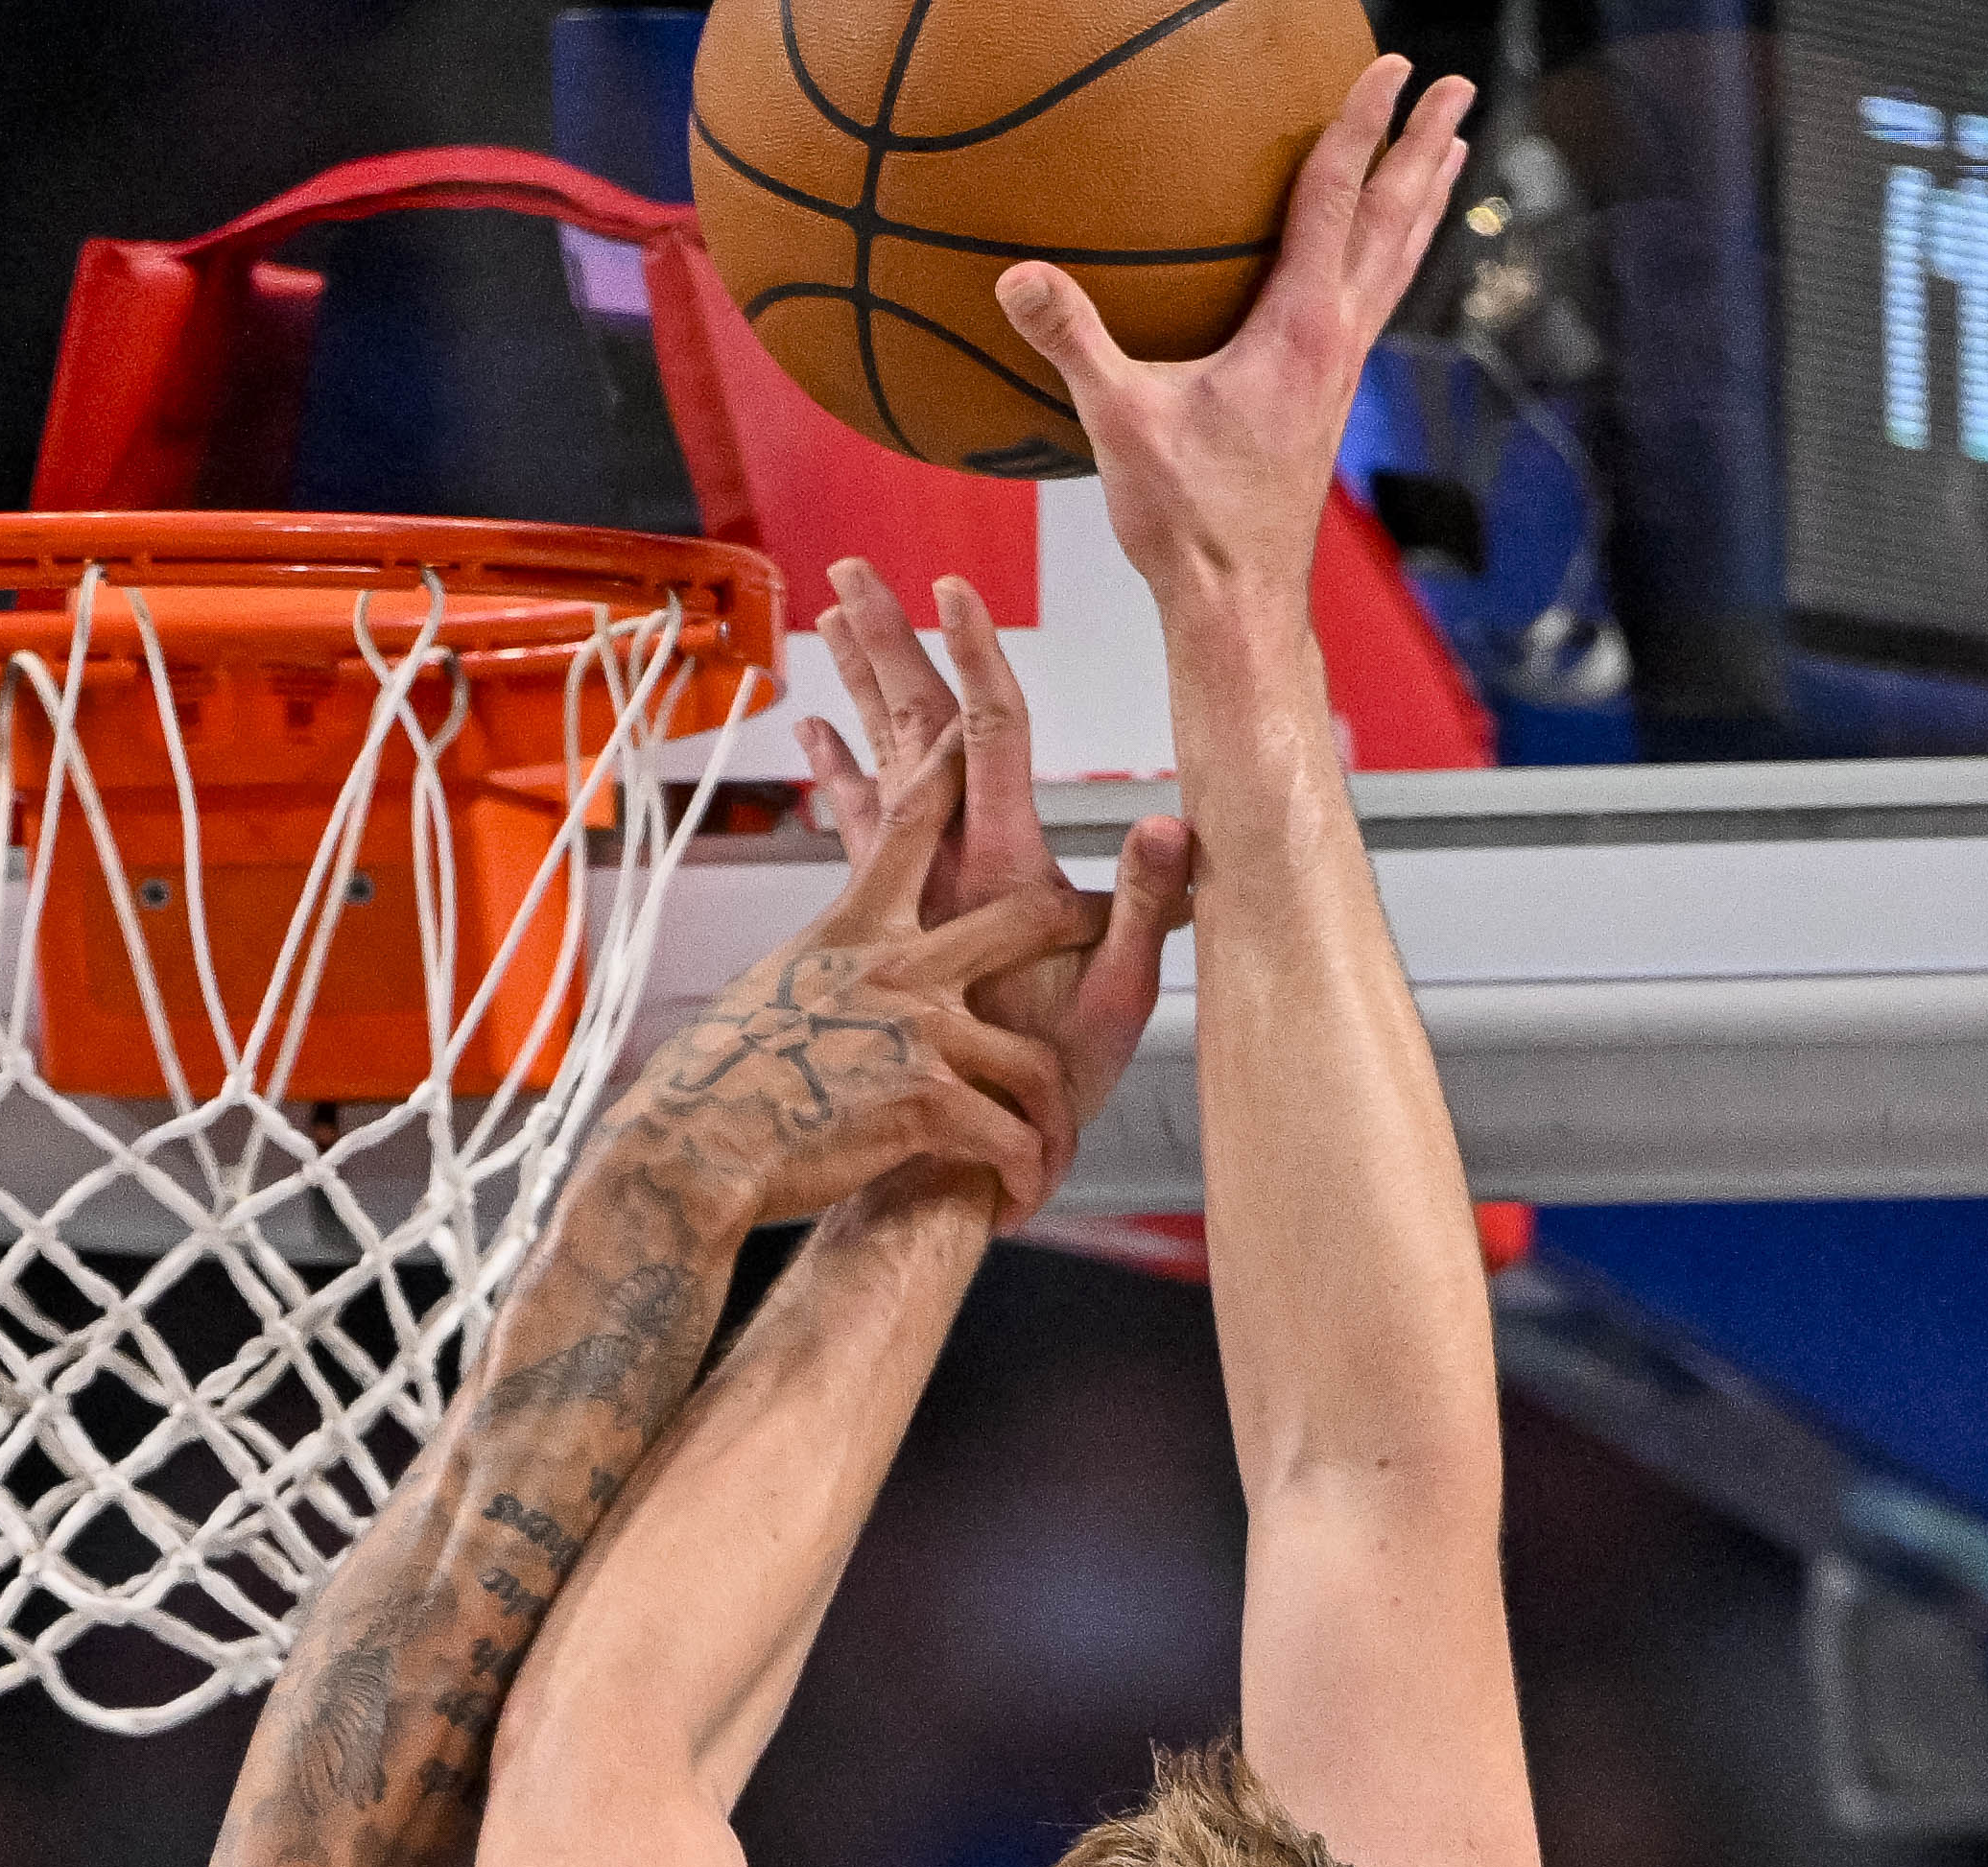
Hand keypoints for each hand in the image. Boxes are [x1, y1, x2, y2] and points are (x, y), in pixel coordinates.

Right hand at [609, 731, 1095, 1228]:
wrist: (690, 1154)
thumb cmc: (716, 1087)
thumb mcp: (769, 993)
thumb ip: (826, 972)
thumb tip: (829, 975)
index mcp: (853, 929)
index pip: (910, 820)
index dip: (948, 763)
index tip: (973, 708)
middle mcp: (896, 965)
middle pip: (1026, 916)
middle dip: (1078, 925)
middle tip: (1101, 934)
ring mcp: (918, 1030)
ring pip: (1032, 1061)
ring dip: (1049, 1119)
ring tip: (1052, 1151)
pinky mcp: (926, 1102)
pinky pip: (1008, 1137)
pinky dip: (1019, 1177)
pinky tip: (1014, 1202)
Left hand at [799, 562, 1193, 1208]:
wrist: (944, 1174)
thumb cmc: (1042, 1100)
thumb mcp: (1113, 1008)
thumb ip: (1143, 910)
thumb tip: (1170, 826)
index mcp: (1000, 872)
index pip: (989, 737)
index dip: (973, 659)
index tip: (951, 590)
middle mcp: (942, 870)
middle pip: (913, 728)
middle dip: (888, 643)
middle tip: (853, 572)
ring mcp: (905, 894)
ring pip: (876, 764)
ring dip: (856, 687)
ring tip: (829, 619)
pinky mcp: (881, 923)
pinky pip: (852, 828)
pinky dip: (837, 775)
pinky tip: (817, 738)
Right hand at [993, 58, 1479, 631]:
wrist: (1238, 601)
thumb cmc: (1188, 521)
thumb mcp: (1120, 424)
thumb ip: (1073, 341)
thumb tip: (1017, 275)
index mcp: (1299, 327)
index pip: (1336, 199)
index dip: (1361, 125)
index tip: (1393, 67)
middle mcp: (1336, 339)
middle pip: (1394, 221)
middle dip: (1426, 148)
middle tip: (1458, 90)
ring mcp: (1341, 371)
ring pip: (1396, 263)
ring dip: (1423, 201)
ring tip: (1451, 153)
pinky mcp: (1330, 400)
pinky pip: (1374, 304)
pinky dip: (1390, 259)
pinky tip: (1378, 258)